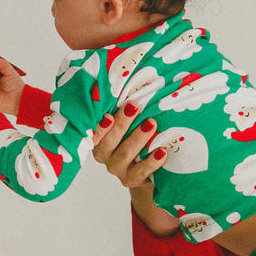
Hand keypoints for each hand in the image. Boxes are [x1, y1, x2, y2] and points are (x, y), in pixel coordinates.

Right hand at [91, 102, 178, 235]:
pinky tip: (162, 151)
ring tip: (150, 124)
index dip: (99, 126)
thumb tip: (124, 75)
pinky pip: (141, 171)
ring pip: (124, 154)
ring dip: (137, 138)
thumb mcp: (126, 125)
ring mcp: (118, 169)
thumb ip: (122, 109)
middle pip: (109, 141)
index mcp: (98, 140)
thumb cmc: (134, 139)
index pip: (93, 133)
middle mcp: (104, 155)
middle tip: (135, 107)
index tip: (108, 115)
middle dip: (122, 123)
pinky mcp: (132, 180)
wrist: (145, 173)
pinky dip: (151, 161)